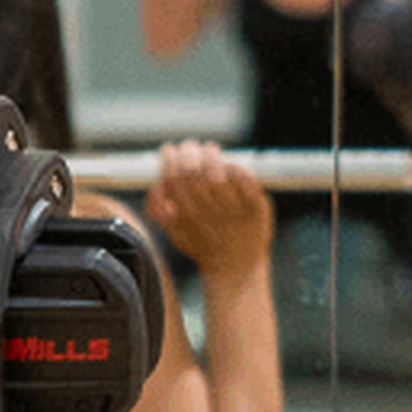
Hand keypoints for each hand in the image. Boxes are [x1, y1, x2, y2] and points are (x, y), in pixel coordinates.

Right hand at [144, 139, 271, 282]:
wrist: (235, 265)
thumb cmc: (203, 242)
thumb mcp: (173, 231)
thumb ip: (158, 208)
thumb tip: (156, 183)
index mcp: (182, 218)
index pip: (170, 179)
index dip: (168, 159)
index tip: (169, 150)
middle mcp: (205, 214)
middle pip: (191, 172)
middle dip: (189, 152)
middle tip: (190, 147)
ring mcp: (232, 210)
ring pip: (216, 173)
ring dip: (211, 155)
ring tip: (210, 151)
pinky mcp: (255, 206)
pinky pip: (244, 178)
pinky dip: (235, 167)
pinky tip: (230, 166)